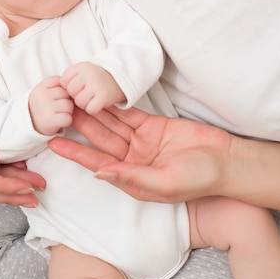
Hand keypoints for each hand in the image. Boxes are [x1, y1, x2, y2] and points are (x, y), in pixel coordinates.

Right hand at [29, 76, 73, 134]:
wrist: (31, 123)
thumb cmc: (44, 105)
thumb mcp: (46, 90)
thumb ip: (58, 84)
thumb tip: (76, 85)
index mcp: (42, 86)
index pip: (62, 82)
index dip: (63, 90)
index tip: (56, 96)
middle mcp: (43, 95)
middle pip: (67, 93)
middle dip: (66, 100)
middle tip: (58, 107)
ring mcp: (46, 107)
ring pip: (69, 106)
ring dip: (68, 111)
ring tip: (58, 113)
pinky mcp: (50, 120)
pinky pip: (68, 118)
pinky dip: (67, 121)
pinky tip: (59, 120)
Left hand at [48, 105, 232, 202]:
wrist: (226, 161)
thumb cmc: (198, 178)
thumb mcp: (164, 182)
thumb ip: (132, 177)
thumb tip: (100, 174)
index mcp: (131, 178)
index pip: (96, 163)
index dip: (74, 153)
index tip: (53, 143)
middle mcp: (133, 159)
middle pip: (100, 140)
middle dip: (80, 126)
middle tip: (58, 112)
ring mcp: (142, 141)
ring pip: (111, 124)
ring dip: (93, 113)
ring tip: (72, 100)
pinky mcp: (153, 125)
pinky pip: (129, 114)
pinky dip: (114, 106)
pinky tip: (98, 96)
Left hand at [61, 62, 125, 113]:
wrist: (119, 78)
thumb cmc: (97, 77)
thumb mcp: (83, 71)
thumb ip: (70, 78)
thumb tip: (58, 93)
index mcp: (81, 67)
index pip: (64, 80)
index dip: (70, 86)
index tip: (79, 85)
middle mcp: (88, 74)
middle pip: (71, 92)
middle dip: (76, 95)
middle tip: (87, 92)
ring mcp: (96, 85)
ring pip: (79, 102)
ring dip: (84, 103)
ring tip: (92, 97)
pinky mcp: (104, 96)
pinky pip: (90, 109)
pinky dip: (93, 109)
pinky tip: (98, 102)